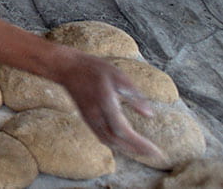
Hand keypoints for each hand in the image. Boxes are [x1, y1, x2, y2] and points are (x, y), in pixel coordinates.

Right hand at [51, 51, 166, 161]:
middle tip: (154, 155)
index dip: (139, 143)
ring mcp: (89, 118)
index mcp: (105, 103)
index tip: (155, 151)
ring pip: (109, 141)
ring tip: (143, 152)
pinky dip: (115, 144)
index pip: (123, 130)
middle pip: (117, 141)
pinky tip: (124, 144)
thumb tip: (150, 114)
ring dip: (126, 149)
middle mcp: (95, 115)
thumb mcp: (118, 75)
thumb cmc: (93, 68)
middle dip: (137, 150)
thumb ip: (134, 95)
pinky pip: (102, 137)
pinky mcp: (87, 119)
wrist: (66, 68)